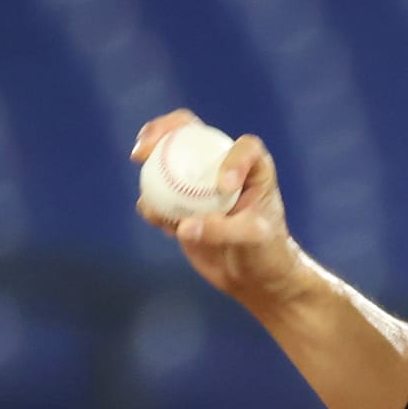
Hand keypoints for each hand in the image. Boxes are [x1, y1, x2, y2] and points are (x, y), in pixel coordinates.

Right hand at [131, 109, 303, 309]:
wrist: (253, 278)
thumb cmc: (266, 253)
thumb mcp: (252, 240)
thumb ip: (222, 230)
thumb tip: (182, 225)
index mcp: (253, 168)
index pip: (244, 148)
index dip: (233, 159)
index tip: (223, 187)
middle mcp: (222, 166)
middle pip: (189, 133)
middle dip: (163, 130)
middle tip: (144, 148)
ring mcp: (197, 183)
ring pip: (166, 159)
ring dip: (148, 161)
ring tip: (141, 174)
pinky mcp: (180, 205)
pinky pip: (158, 198)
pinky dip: (152, 205)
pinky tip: (157, 219)